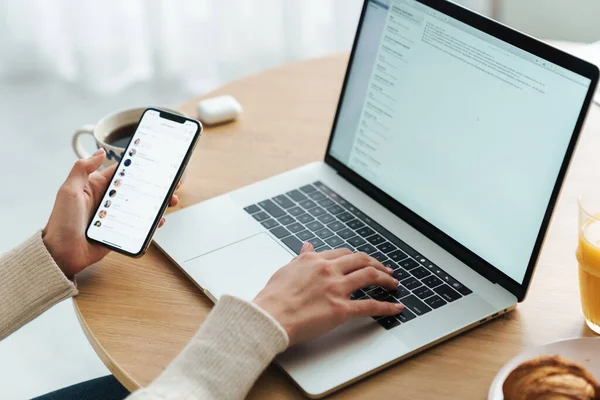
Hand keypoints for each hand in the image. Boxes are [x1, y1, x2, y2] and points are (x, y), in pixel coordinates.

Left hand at [43, 149, 180, 277]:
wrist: (61, 253)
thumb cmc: (62, 222)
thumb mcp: (69, 190)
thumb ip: (82, 168)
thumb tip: (99, 152)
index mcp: (97, 186)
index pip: (123, 173)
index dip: (140, 167)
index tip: (157, 164)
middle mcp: (109, 200)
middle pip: (138, 189)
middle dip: (156, 186)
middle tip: (172, 184)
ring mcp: (116, 216)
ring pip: (143, 206)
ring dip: (158, 203)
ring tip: (171, 201)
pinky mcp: (121, 231)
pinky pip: (140, 225)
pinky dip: (152, 222)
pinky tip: (159, 220)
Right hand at [253, 243, 403, 345]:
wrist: (270, 316)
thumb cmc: (273, 298)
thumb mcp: (286, 270)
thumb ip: (300, 258)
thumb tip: (306, 246)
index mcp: (314, 260)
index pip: (343, 253)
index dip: (357, 258)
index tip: (363, 262)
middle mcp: (328, 270)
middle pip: (361, 260)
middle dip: (377, 264)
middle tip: (386, 270)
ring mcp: (337, 289)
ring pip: (370, 277)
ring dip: (386, 279)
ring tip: (394, 283)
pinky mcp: (341, 309)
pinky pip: (370, 306)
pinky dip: (387, 306)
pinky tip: (395, 307)